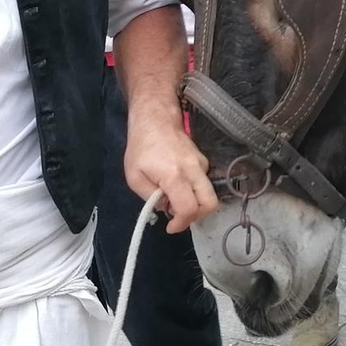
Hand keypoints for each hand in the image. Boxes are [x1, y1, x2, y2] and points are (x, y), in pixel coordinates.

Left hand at [123, 118, 217, 233]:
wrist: (155, 119)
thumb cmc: (141, 147)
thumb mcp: (134, 177)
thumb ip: (150, 198)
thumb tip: (166, 208)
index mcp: (175, 176)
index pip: (189, 208)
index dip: (181, 223)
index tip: (170, 227)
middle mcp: (194, 171)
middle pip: (210, 203)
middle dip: (197, 217)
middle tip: (179, 216)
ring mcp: (201, 164)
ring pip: (208, 193)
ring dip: (195, 203)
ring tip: (175, 200)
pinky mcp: (203, 160)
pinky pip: (203, 183)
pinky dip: (194, 191)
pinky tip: (178, 186)